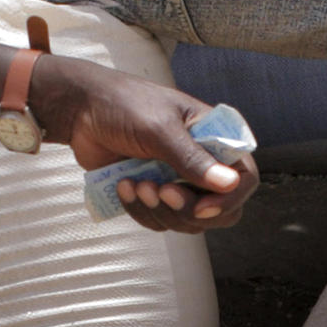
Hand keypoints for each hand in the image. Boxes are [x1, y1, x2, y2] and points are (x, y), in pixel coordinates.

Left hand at [35, 59, 249, 233]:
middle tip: (161, 192)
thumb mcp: (160, 129)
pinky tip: (123, 186)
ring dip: (159, 210)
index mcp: (215, 137)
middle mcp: (203, 162)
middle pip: (220, 210)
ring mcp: (179, 181)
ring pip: (188, 221)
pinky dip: (140, 210)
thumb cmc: (124, 105)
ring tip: (135, 183)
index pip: (244, 177)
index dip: (228, 199)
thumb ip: (192, 158)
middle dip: (189, 209)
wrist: (82, 111)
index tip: (201, 208)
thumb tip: (229, 183)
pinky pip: (160, 220)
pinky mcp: (155, 195)